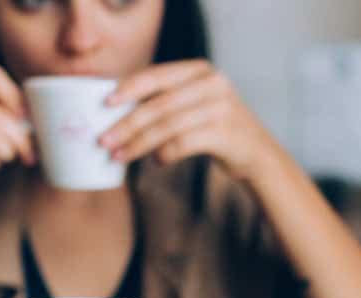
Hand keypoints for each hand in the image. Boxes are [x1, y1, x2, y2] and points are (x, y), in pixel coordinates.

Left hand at [100, 60, 280, 179]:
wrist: (257, 153)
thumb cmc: (213, 129)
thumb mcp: (193, 104)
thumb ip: (164, 102)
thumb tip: (115, 114)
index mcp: (199, 70)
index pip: (157, 76)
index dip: (129, 88)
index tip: (105, 103)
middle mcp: (212, 83)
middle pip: (158, 105)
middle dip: (127, 124)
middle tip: (103, 140)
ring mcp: (221, 107)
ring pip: (168, 126)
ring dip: (138, 144)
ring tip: (118, 156)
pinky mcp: (225, 133)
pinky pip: (183, 144)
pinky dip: (164, 154)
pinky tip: (155, 162)